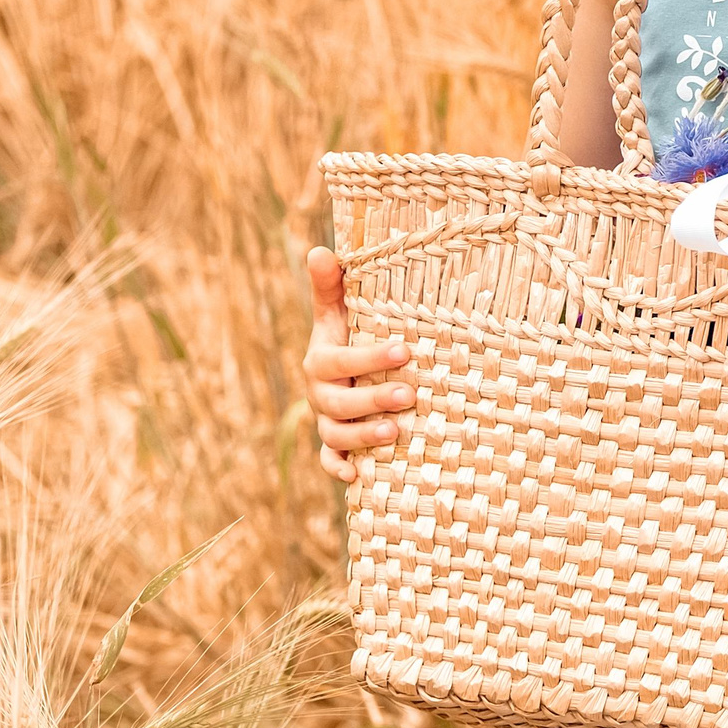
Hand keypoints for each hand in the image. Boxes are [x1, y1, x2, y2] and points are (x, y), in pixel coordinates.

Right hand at [300, 244, 414, 482]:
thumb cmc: (353, 334)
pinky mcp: (336, 447)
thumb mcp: (340, 311)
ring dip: (362, 437)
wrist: (353, 372)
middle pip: (336, 403)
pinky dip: (340, 470)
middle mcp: (320, 393)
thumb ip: (331, 286)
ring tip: (395, 433)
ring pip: (335, 436)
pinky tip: (358, 477)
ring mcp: (327, 422)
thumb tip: (319, 251)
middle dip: (371, 400)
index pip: (335, 360)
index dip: (367, 357)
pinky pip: (330, 463)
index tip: (405, 348)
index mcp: (321, 359)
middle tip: (409, 394)